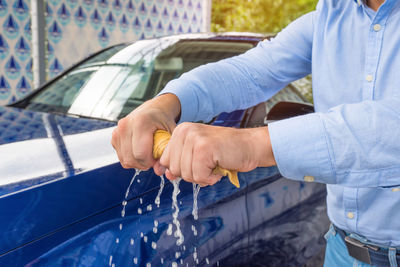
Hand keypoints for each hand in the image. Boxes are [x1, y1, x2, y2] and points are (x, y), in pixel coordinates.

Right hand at [111, 94, 180, 173]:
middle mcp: (125, 125)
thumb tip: (159, 171)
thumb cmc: (164, 121)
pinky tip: (140, 151)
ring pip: (125, 160)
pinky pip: (121, 157)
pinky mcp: (114, 136)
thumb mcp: (171, 134)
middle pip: (130, 159)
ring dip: (137, 163)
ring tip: (148, 154)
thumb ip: (167, 152)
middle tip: (154, 157)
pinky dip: (131, 158)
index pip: (140, 154)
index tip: (158, 157)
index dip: (151, 162)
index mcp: (141, 122)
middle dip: (144, 164)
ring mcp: (117, 131)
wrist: (153, 109)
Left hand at [159, 122, 275, 185]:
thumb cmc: (226, 151)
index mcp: (180, 131)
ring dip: (203, 176)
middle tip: (209, 164)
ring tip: (215, 164)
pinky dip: (211, 178)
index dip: (183, 169)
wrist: (251, 146)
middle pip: (174, 169)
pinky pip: (199, 176)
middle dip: (193, 174)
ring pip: (186, 175)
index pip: (165, 161)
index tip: (199, 162)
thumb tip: (166, 174)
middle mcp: (184, 131)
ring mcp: (194, 138)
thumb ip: (180, 162)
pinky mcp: (204, 148)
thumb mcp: (197, 154)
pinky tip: (220, 166)